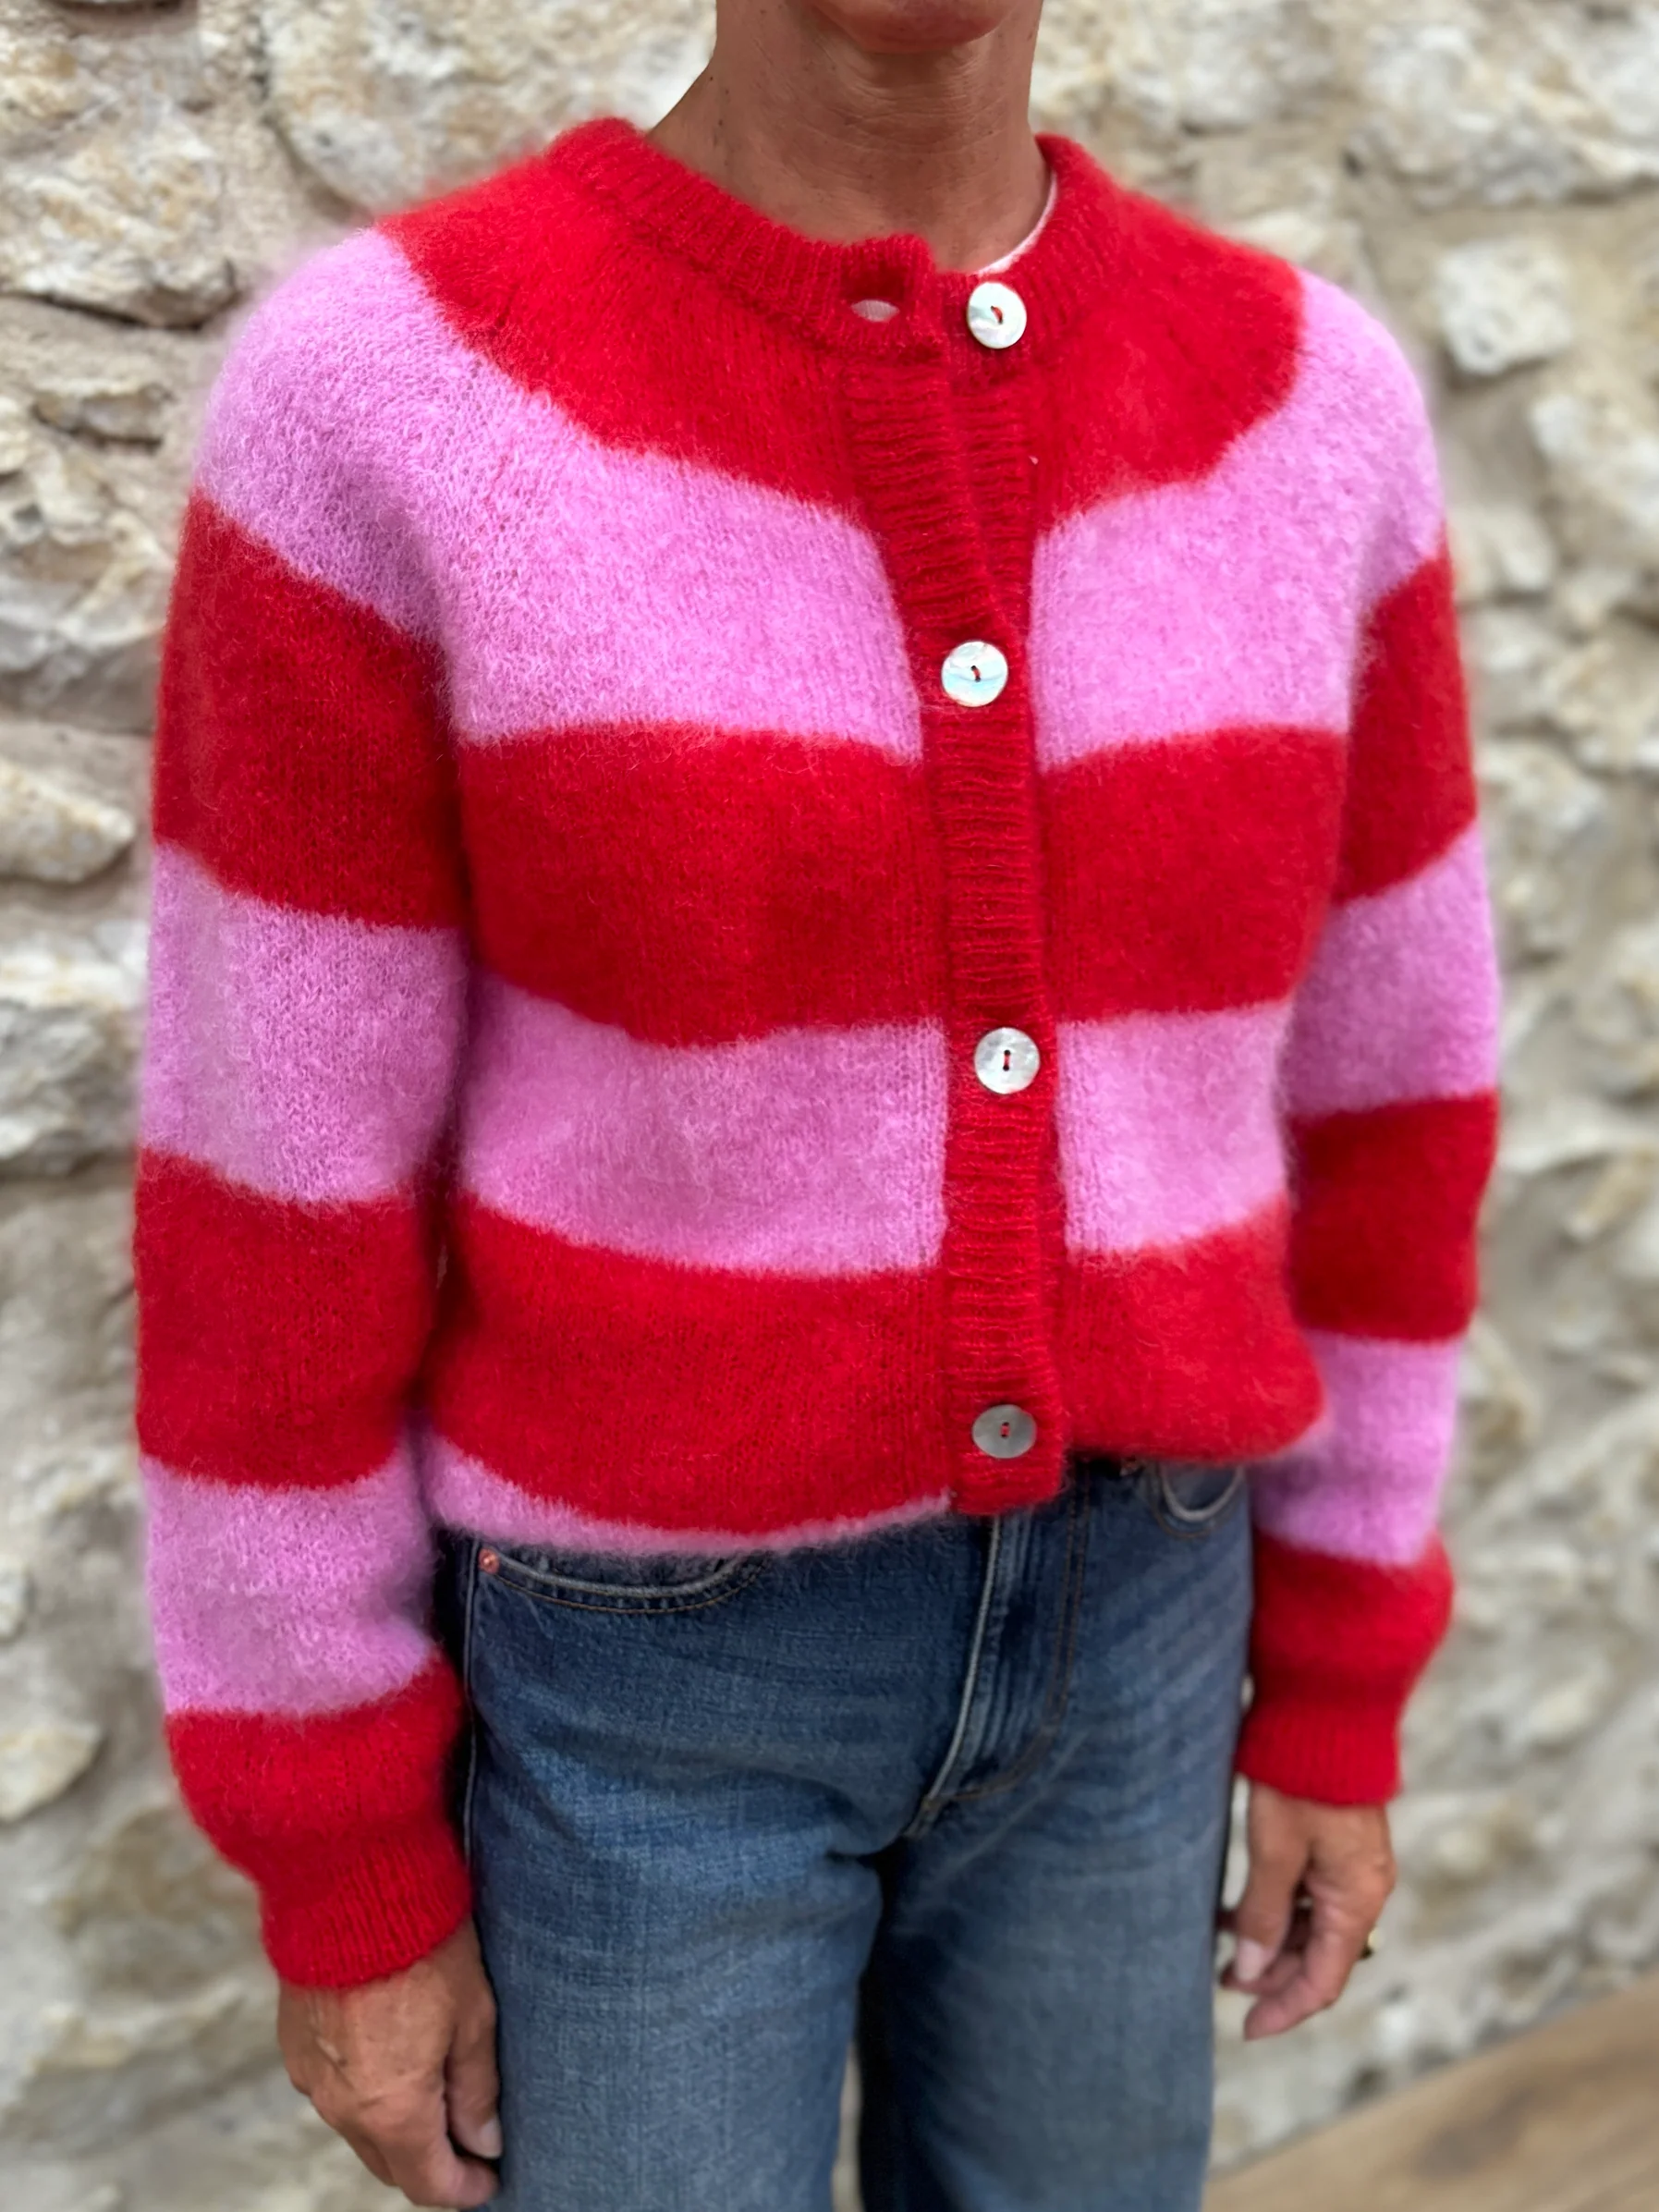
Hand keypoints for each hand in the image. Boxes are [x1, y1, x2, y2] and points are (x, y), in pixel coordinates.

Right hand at [279, 1920, 500, 2206]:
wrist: (348, 1883)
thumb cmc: (422, 1942)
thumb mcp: (472, 2014)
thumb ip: (477, 2088)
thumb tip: (485, 2141)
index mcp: (392, 2109)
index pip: (429, 2182)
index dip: (465, 2188)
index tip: (490, 2179)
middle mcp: (343, 2106)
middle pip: (390, 2163)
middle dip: (430, 2163)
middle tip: (469, 2144)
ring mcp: (311, 2077)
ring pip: (359, 2128)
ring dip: (396, 2127)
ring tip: (437, 2096)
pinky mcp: (294, 2045)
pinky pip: (334, 2090)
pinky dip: (365, 2092)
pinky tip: (393, 2059)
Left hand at [1219, 1782, 1394, 2039]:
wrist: (1326, 1712)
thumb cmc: (1301, 1780)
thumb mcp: (1274, 1851)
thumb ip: (1263, 1914)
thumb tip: (1250, 1973)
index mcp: (1356, 1901)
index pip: (1324, 1979)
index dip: (1284, 2008)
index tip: (1248, 2028)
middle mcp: (1363, 1890)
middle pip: (1319, 1955)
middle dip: (1272, 1974)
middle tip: (1221, 1979)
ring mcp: (1353, 1867)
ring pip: (1312, 1924)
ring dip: (1271, 1940)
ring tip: (1224, 1945)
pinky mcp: (1339, 1845)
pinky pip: (1311, 1895)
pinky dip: (1278, 1908)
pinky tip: (1241, 1907)